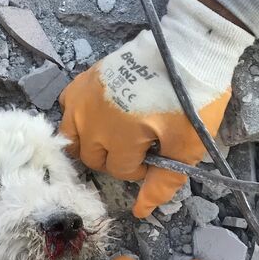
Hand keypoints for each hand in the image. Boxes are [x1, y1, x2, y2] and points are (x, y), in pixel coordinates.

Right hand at [59, 0, 252, 217]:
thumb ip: (163, 181)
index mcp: (118, 136)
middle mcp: (90, 120)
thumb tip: (140, 213)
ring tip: (113, 133)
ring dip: (89, 142)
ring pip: (70, 136)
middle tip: (139, 143)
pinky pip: (66, 106)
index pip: (120, 170)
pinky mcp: (82, 80)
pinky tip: (98, 112)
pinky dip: (78, 115)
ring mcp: (82, 98)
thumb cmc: (192, 98)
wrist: (188, 46)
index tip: (156, 153)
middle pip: (92, 157)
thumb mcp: (186, 144)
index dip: (140, 168)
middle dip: (115, 157)